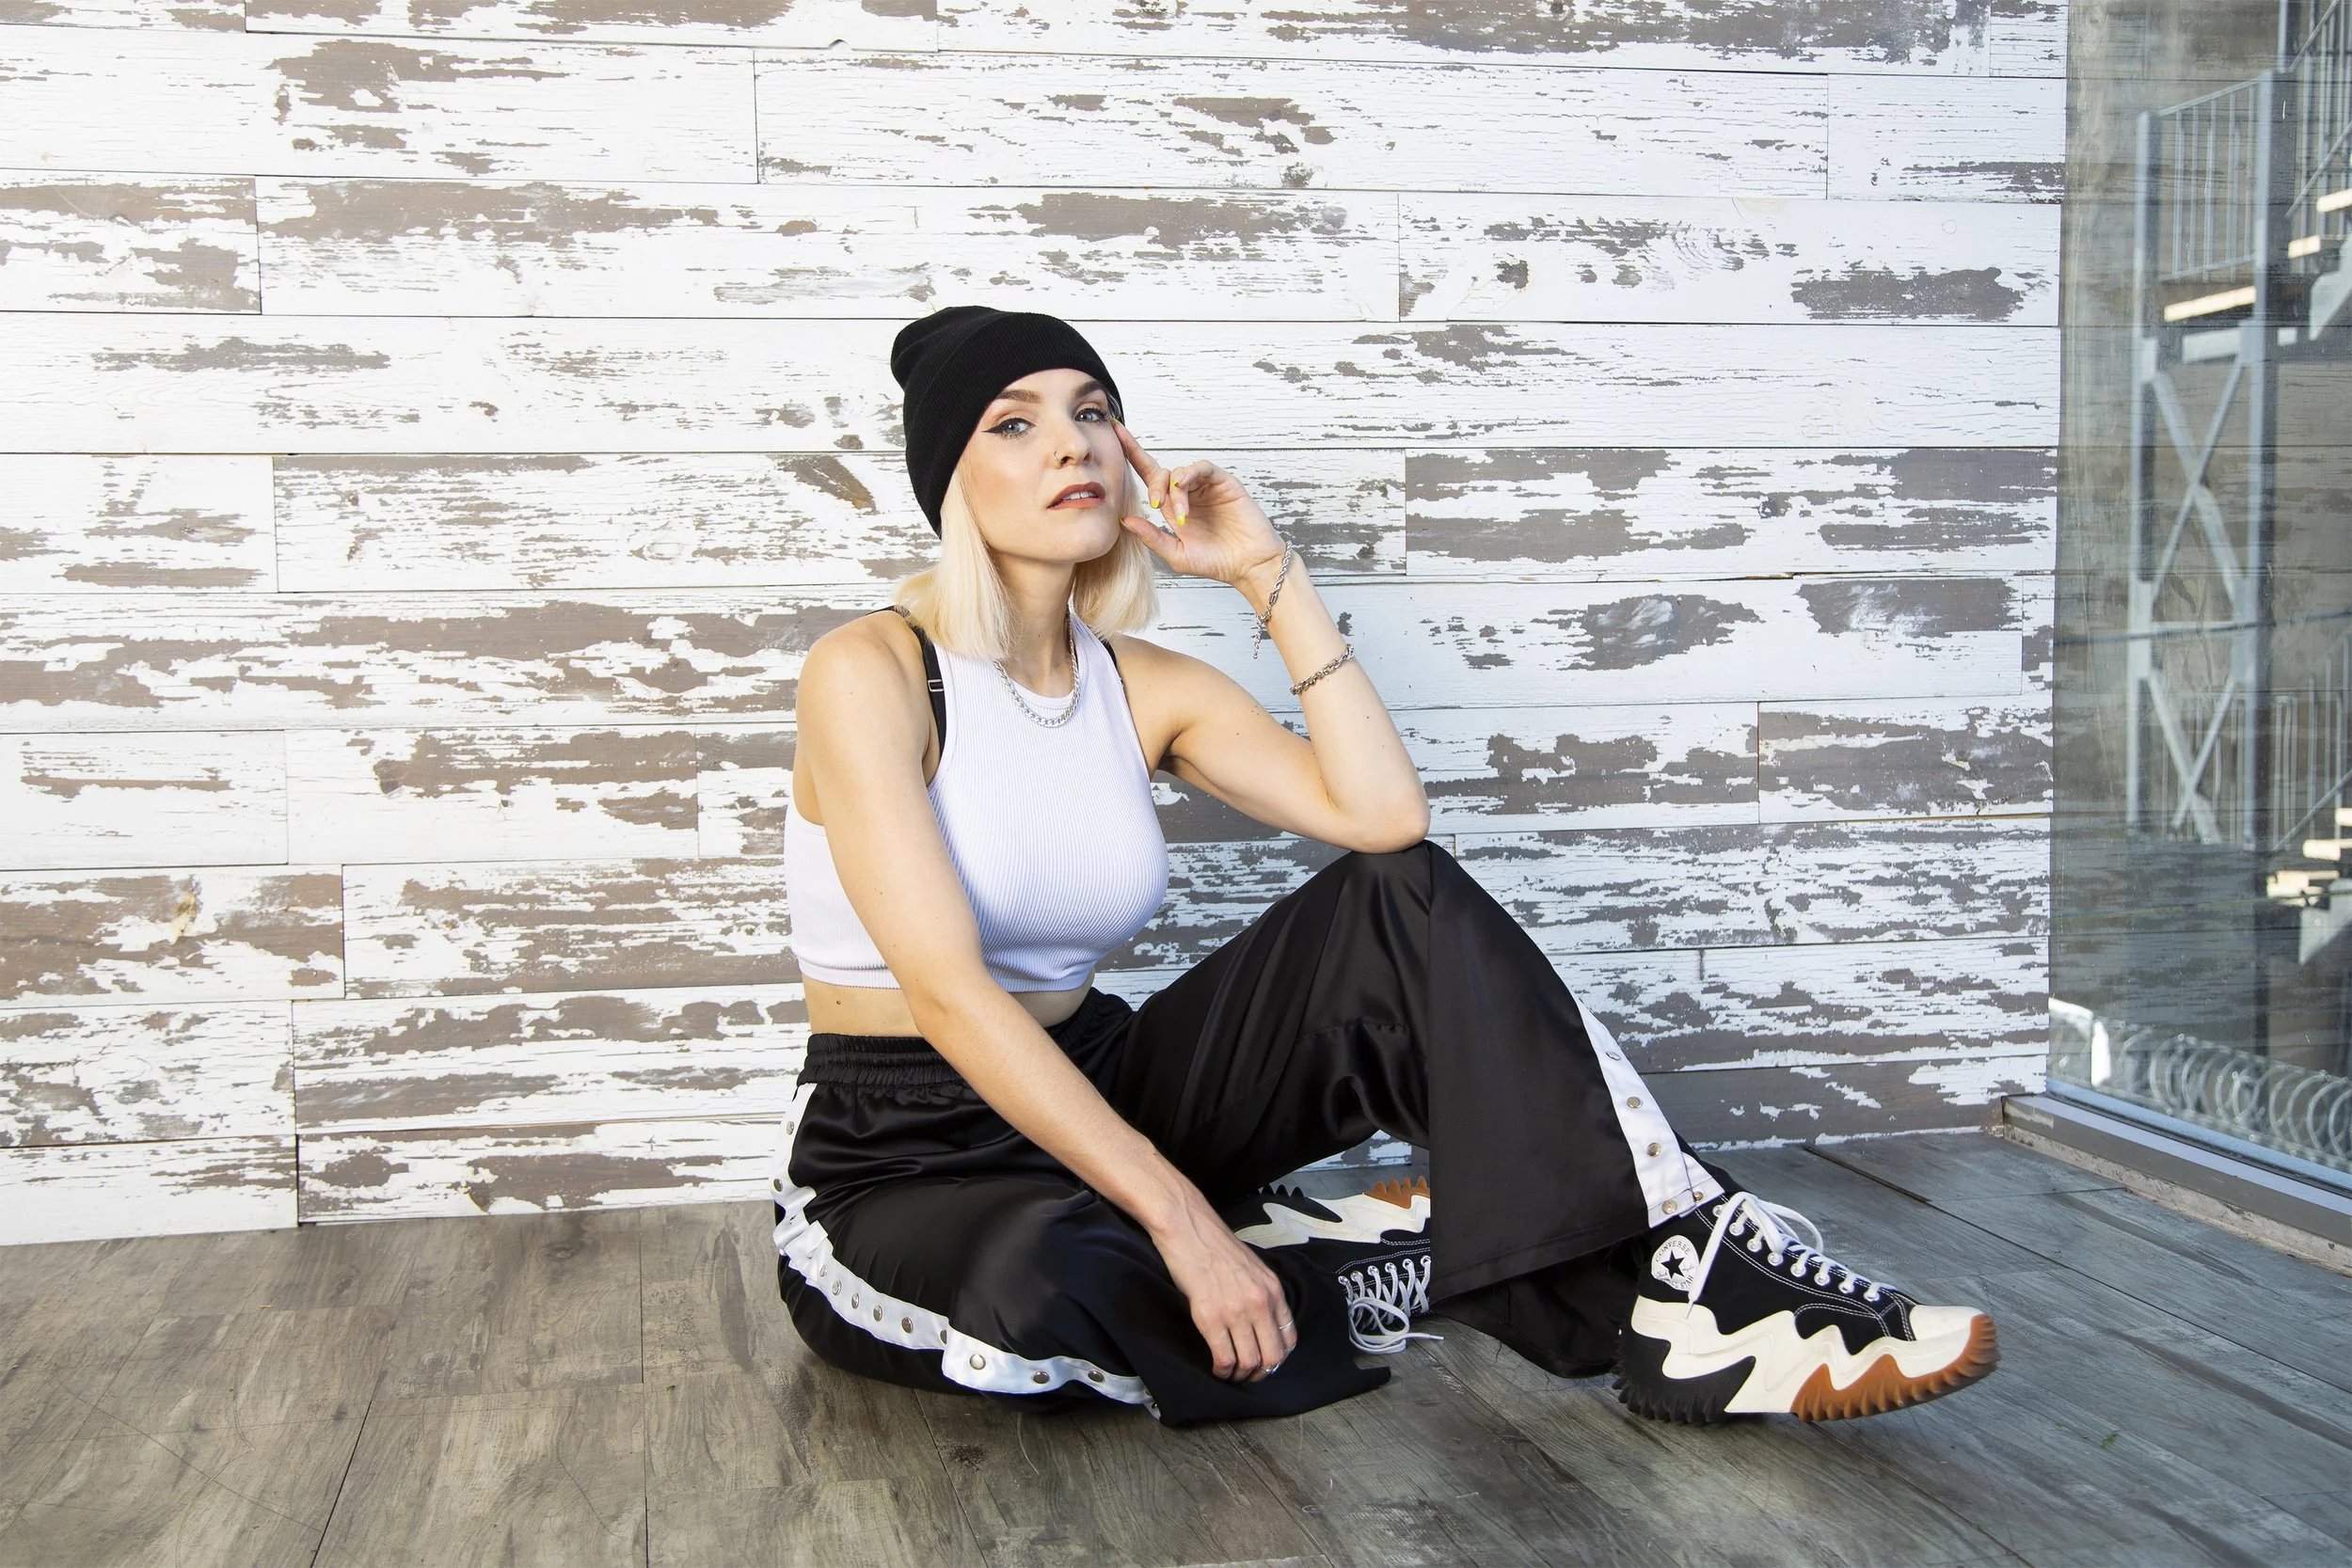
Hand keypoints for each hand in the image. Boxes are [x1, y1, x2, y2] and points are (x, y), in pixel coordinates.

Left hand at [1112, 419, 1286, 592]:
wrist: (1249, 565)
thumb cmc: (1217, 562)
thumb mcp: (1177, 554)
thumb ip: (1152, 537)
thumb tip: (1125, 520)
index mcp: (1172, 508)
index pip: (1148, 475)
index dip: (1131, 453)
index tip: (1114, 431)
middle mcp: (1187, 494)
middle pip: (1161, 472)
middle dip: (1154, 486)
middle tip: (1155, 505)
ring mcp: (1205, 487)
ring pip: (1181, 472)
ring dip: (1174, 489)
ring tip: (1181, 513)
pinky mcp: (1223, 483)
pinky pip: (1203, 467)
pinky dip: (1191, 474)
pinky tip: (1186, 487)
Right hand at [1146, 1189, 1298, 1381]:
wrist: (1188, 1228)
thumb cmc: (1216, 1245)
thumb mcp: (1253, 1268)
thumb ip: (1263, 1293)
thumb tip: (1263, 1322)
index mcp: (1273, 1290)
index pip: (1289, 1338)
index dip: (1278, 1358)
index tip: (1266, 1362)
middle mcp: (1260, 1303)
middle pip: (1272, 1357)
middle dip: (1261, 1373)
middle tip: (1249, 1376)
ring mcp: (1236, 1311)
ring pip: (1248, 1362)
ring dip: (1240, 1375)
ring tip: (1231, 1374)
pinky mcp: (1210, 1317)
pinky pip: (1224, 1358)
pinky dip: (1222, 1371)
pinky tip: (1217, 1369)